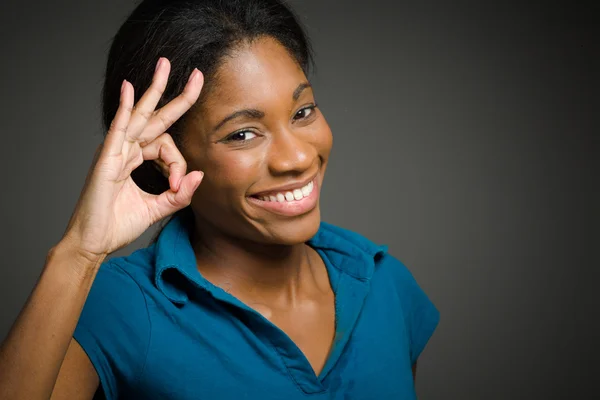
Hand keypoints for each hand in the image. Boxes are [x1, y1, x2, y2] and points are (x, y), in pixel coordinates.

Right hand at [62, 57, 203, 258]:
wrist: (93, 243)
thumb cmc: (117, 225)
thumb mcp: (158, 208)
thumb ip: (179, 194)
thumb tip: (199, 175)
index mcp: (135, 159)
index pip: (167, 147)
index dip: (179, 164)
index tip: (179, 184)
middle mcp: (126, 150)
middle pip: (155, 116)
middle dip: (176, 95)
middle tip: (197, 75)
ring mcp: (115, 151)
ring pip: (139, 115)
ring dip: (154, 89)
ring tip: (166, 65)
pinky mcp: (107, 159)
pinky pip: (117, 128)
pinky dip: (124, 108)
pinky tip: (129, 88)